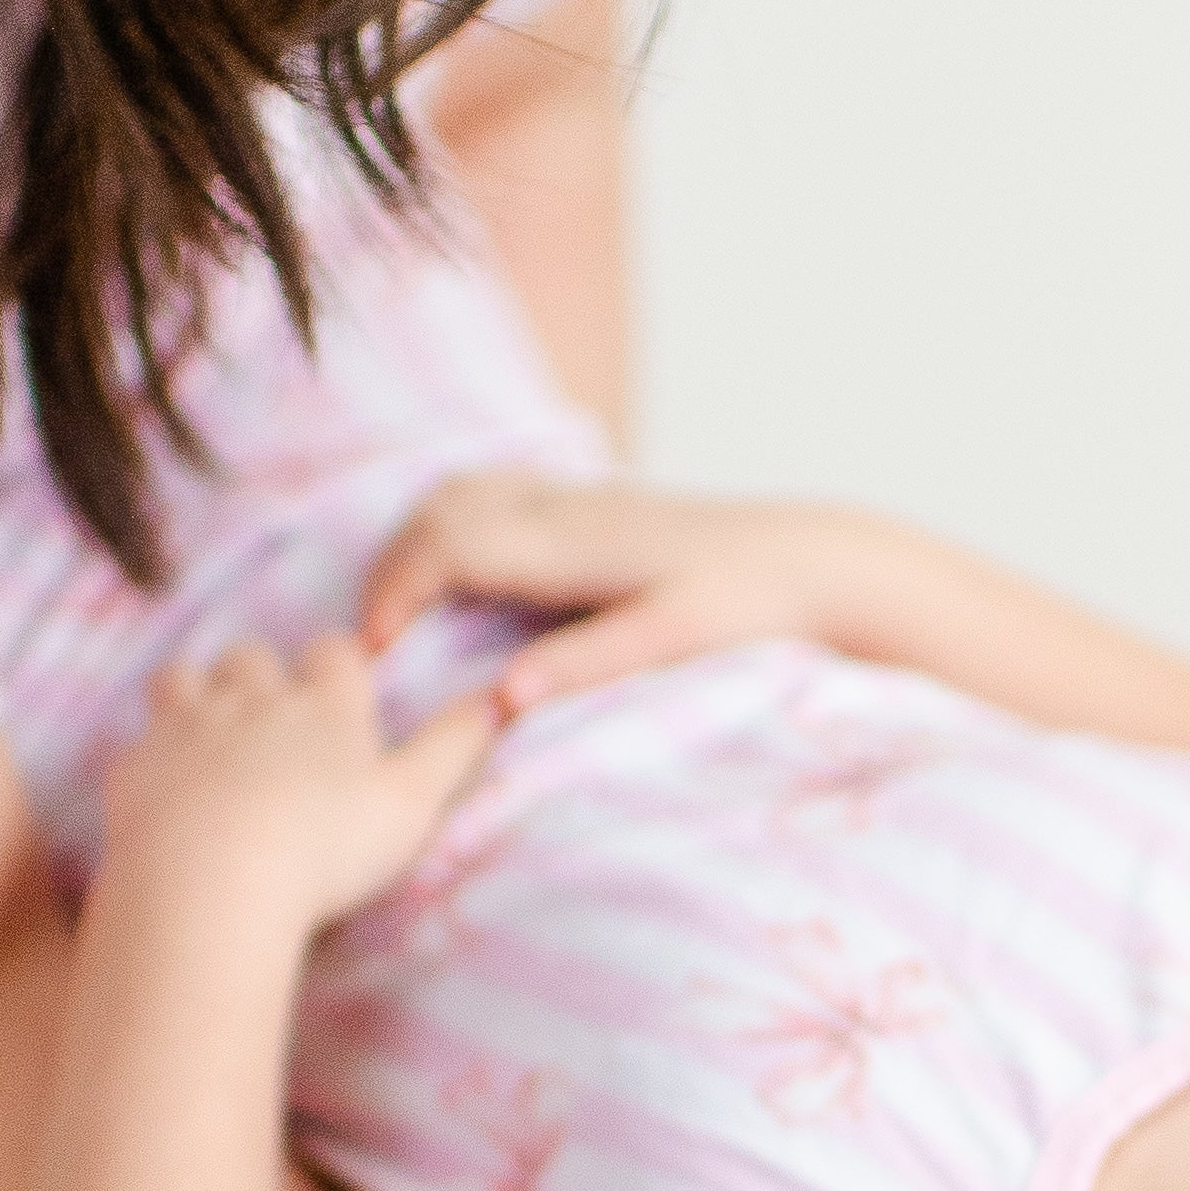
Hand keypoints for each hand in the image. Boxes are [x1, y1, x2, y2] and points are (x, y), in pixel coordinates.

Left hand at [96, 635, 497, 934]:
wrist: (211, 884)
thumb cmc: (325, 850)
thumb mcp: (412, 805)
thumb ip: (454, 748)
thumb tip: (498, 699)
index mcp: (325, 705)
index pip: (334, 653)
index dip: (338, 669)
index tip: (342, 698)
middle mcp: (254, 698)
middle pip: (252, 656)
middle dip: (262, 678)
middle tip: (274, 723)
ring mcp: (187, 725)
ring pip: (186, 677)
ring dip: (200, 694)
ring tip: (213, 733)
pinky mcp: (137, 764)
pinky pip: (141, 736)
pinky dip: (156, 751)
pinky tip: (170, 785)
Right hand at [358, 473, 890, 718]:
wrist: (817, 561)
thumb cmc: (753, 606)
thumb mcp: (674, 642)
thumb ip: (587, 663)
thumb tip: (504, 698)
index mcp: (571, 541)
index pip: (446, 546)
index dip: (394, 596)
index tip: (372, 656)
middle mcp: (565, 506)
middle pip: (438, 509)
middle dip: (391, 570)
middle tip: (374, 647)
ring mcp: (577, 497)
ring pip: (462, 492)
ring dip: (419, 542)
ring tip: (407, 615)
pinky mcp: (594, 505)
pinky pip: (495, 495)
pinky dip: (454, 528)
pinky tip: (462, 581)